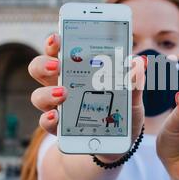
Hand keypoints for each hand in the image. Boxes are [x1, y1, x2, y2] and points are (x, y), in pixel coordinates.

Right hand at [28, 33, 145, 160]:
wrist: (119, 142)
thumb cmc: (122, 112)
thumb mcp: (132, 97)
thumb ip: (134, 81)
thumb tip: (139, 61)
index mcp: (77, 71)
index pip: (59, 51)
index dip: (54, 42)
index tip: (57, 37)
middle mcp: (62, 85)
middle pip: (40, 69)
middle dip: (44, 63)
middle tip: (58, 65)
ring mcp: (58, 107)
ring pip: (38, 96)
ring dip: (47, 93)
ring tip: (64, 94)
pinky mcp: (60, 128)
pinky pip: (47, 122)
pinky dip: (49, 119)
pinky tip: (57, 116)